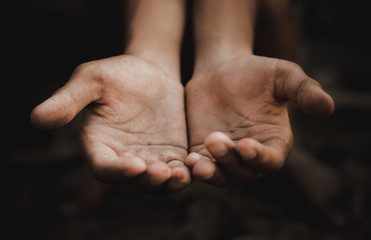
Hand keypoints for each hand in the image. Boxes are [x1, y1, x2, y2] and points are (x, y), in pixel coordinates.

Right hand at [31, 55, 189, 192]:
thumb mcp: (92, 79)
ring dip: (167, 184)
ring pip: (156, 183)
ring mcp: (148, 159)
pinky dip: (185, 174)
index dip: (117, 170)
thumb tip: (36, 119)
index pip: (103, 167)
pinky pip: (177, 172)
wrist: (151, 71)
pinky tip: (196, 166)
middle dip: (146, 182)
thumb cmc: (118, 73)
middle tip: (160, 172)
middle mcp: (122, 158)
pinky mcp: (170, 156)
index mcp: (99, 145)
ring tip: (181, 174)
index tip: (135, 164)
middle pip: (131, 183)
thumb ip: (68, 100)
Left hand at [185, 55, 333, 184]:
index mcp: (273, 142)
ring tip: (198, 160)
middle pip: (243, 172)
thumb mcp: (283, 75)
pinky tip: (187, 160)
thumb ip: (304, 90)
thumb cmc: (257, 72)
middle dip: (230, 160)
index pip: (270, 161)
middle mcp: (250, 155)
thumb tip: (328, 108)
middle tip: (216, 139)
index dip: (260, 157)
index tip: (246, 143)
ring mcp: (226, 156)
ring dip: (210, 171)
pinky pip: (200, 167)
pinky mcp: (203, 152)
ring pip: (220, 175)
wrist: (222, 69)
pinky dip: (194, 169)